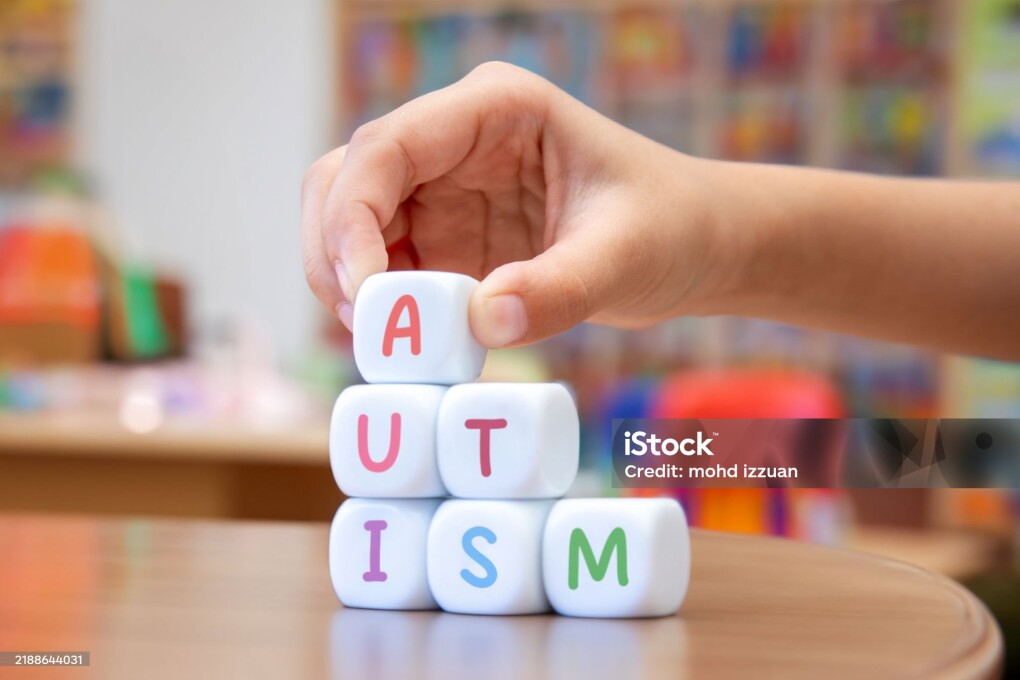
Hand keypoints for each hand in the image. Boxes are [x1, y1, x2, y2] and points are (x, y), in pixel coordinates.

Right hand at [301, 62, 721, 347]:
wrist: (690, 248)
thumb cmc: (668, 227)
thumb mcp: (625, 257)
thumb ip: (559, 289)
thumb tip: (481, 324)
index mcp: (495, 110)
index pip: (387, 147)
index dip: (352, 216)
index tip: (366, 293)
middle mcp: (455, 140)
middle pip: (344, 178)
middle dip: (333, 250)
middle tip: (363, 326)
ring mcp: (443, 188)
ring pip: (348, 220)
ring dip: (344, 280)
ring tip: (380, 343)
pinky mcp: (444, 235)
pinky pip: (381, 263)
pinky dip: (376, 304)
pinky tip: (401, 343)